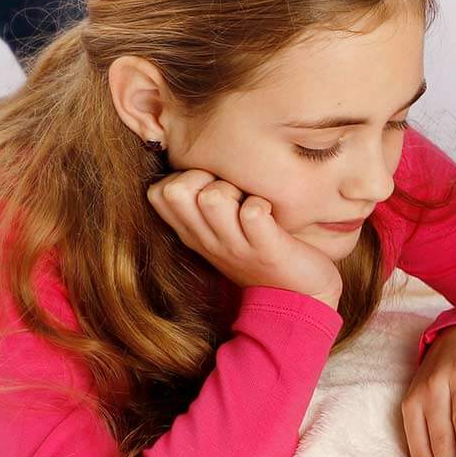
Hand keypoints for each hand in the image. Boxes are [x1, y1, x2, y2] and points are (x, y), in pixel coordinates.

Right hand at [147, 169, 341, 308]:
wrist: (299, 299)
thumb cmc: (260, 252)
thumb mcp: (222, 230)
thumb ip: (204, 202)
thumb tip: (198, 157)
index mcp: (193, 233)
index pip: (157, 193)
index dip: (181, 176)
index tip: (210, 186)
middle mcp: (207, 240)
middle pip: (175, 190)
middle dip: (205, 176)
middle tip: (233, 191)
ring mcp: (235, 247)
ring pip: (213, 197)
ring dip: (236, 189)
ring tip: (251, 202)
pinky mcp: (267, 251)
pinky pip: (252, 212)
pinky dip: (263, 205)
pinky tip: (272, 215)